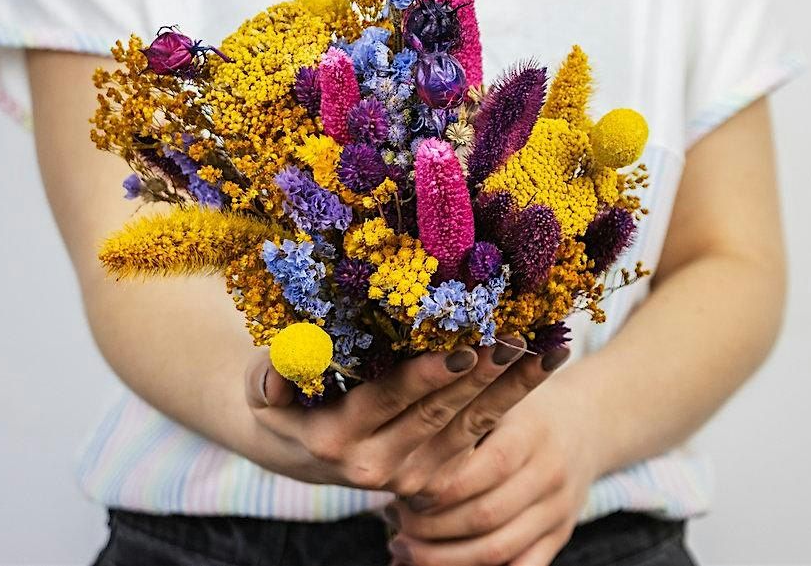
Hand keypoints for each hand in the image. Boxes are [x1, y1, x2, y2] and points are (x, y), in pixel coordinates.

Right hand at [240, 337, 556, 495]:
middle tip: (517, 338)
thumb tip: (274, 366)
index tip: (461, 349)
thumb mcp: (264, 385)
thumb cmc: (283, 397)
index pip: (388, 401)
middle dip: (482, 375)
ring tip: (546, 351)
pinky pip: (483, 430)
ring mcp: (413, 473)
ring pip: (471, 425)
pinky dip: (515, 397)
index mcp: (336, 438)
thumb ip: (268, 372)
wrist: (297, 445)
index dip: (425, 376)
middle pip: (440, 413)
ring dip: (512, 387)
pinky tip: (544, 365)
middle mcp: (378, 464)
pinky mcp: (439, 470)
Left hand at [384, 351, 601, 565]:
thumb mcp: (495, 398)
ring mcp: (558, 509)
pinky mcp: (560, 535)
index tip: (400, 488)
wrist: (586, 422)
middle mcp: (550, 473)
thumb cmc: (521, 407)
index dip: (437, 486)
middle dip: (429, 526)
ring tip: (402, 548)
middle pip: (485, 515)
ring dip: (442, 558)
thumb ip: (455, 419)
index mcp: (531, 433)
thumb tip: (400, 453)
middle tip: (393, 519)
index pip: (484, 468)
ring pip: (497, 550)